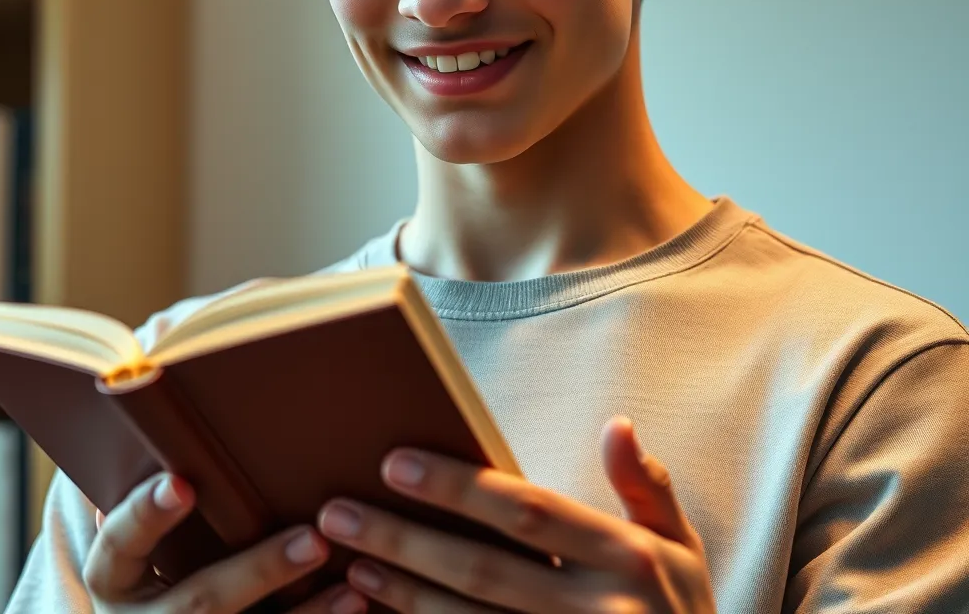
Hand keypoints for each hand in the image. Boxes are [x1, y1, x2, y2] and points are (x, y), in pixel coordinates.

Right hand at [86, 471, 367, 613]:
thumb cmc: (160, 543)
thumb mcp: (149, 523)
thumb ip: (172, 479)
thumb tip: (198, 380)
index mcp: (113, 576)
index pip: (120, 543)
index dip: (148, 514)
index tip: (183, 483)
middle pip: (197, 602)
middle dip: (259, 572)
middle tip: (312, 539)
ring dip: (303, 613)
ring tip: (351, 586)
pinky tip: (355, 603)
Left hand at [317, 417, 716, 612]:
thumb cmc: (681, 612)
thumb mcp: (681, 547)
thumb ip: (648, 486)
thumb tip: (617, 423)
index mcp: (625, 557)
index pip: (527, 512)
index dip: (459, 487)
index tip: (395, 462)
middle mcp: (594, 609)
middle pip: (481, 570)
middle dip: (405, 540)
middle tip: (338, 512)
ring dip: (402, 596)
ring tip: (348, 565)